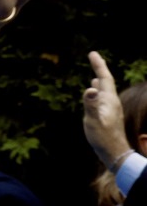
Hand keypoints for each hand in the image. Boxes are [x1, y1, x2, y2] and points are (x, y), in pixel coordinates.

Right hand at [83, 51, 132, 166]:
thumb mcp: (94, 120)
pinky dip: (98, 92)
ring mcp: (110, 109)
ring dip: (100, 81)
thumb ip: (91, 104)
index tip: (93, 54)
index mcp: (109, 100)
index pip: (105, 78)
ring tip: (96, 76)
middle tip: (94, 59)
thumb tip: (90, 88)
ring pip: (105, 90)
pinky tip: (95, 95)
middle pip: (106, 82)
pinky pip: (102, 98)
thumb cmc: (103, 136)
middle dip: (100, 69)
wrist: (114, 152)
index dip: (99, 65)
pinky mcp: (107, 115)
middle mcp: (111, 102)